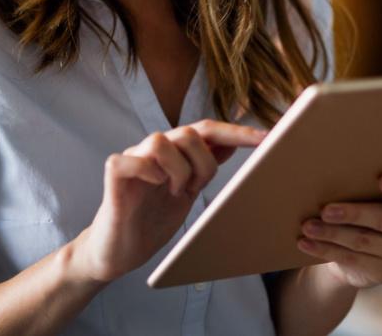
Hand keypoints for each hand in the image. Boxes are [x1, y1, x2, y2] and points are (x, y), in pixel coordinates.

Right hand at [71, 120, 265, 283]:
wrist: (119, 251)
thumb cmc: (151, 220)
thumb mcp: (187, 192)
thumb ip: (202, 167)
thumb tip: (229, 145)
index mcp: (174, 153)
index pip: (207, 130)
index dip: (236, 132)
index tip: (267, 138)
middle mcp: (153, 149)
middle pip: (188, 132)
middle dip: (202, 163)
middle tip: (195, 189)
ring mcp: (133, 159)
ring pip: (160, 141)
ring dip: (177, 170)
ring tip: (174, 192)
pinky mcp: (114, 174)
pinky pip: (129, 160)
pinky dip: (147, 171)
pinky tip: (154, 186)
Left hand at [296, 173, 381, 288]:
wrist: (366, 251)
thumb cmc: (368, 207)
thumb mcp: (373, 195)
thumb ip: (365, 184)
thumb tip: (327, 167)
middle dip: (353, 214)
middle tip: (325, 210)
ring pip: (364, 241)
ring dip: (332, 234)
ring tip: (308, 226)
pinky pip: (353, 260)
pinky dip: (326, 250)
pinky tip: (307, 243)